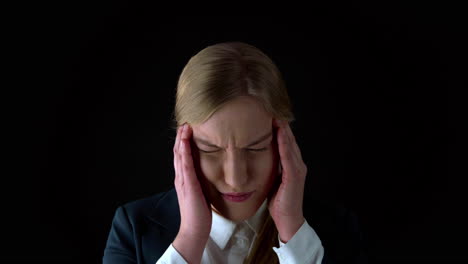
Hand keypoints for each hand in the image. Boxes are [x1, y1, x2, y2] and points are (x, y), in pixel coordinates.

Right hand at [172, 123, 211, 262]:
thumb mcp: (200, 192)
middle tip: (185, 121)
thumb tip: (207, 173)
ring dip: (182, 139)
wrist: (194, 230)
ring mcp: (182, 180)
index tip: (189, 129)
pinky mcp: (188, 185)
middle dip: (181, 136)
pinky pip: (185, 164)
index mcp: (184, 179)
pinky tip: (186, 141)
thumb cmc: (199, 213)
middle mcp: (180, 177)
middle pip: (178, 152)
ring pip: (180, 155)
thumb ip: (200, 182)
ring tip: (185, 125)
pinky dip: (185, 151)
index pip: (182, 156)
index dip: (184, 142)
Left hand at [268, 119, 306, 242]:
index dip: (279, 128)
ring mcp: (298, 169)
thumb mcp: (272, 180)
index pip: (285, 141)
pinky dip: (284, 143)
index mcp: (292, 164)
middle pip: (289, 139)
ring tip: (275, 115)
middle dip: (281, 124)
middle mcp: (298, 164)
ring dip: (283, 129)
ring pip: (290, 144)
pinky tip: (279, 133)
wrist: (288, 220)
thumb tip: (255, 156)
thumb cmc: (278, 202)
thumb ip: (269, 167)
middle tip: (271, 108)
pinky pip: (288, 156)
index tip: (268, 114)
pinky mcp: (294, 176)